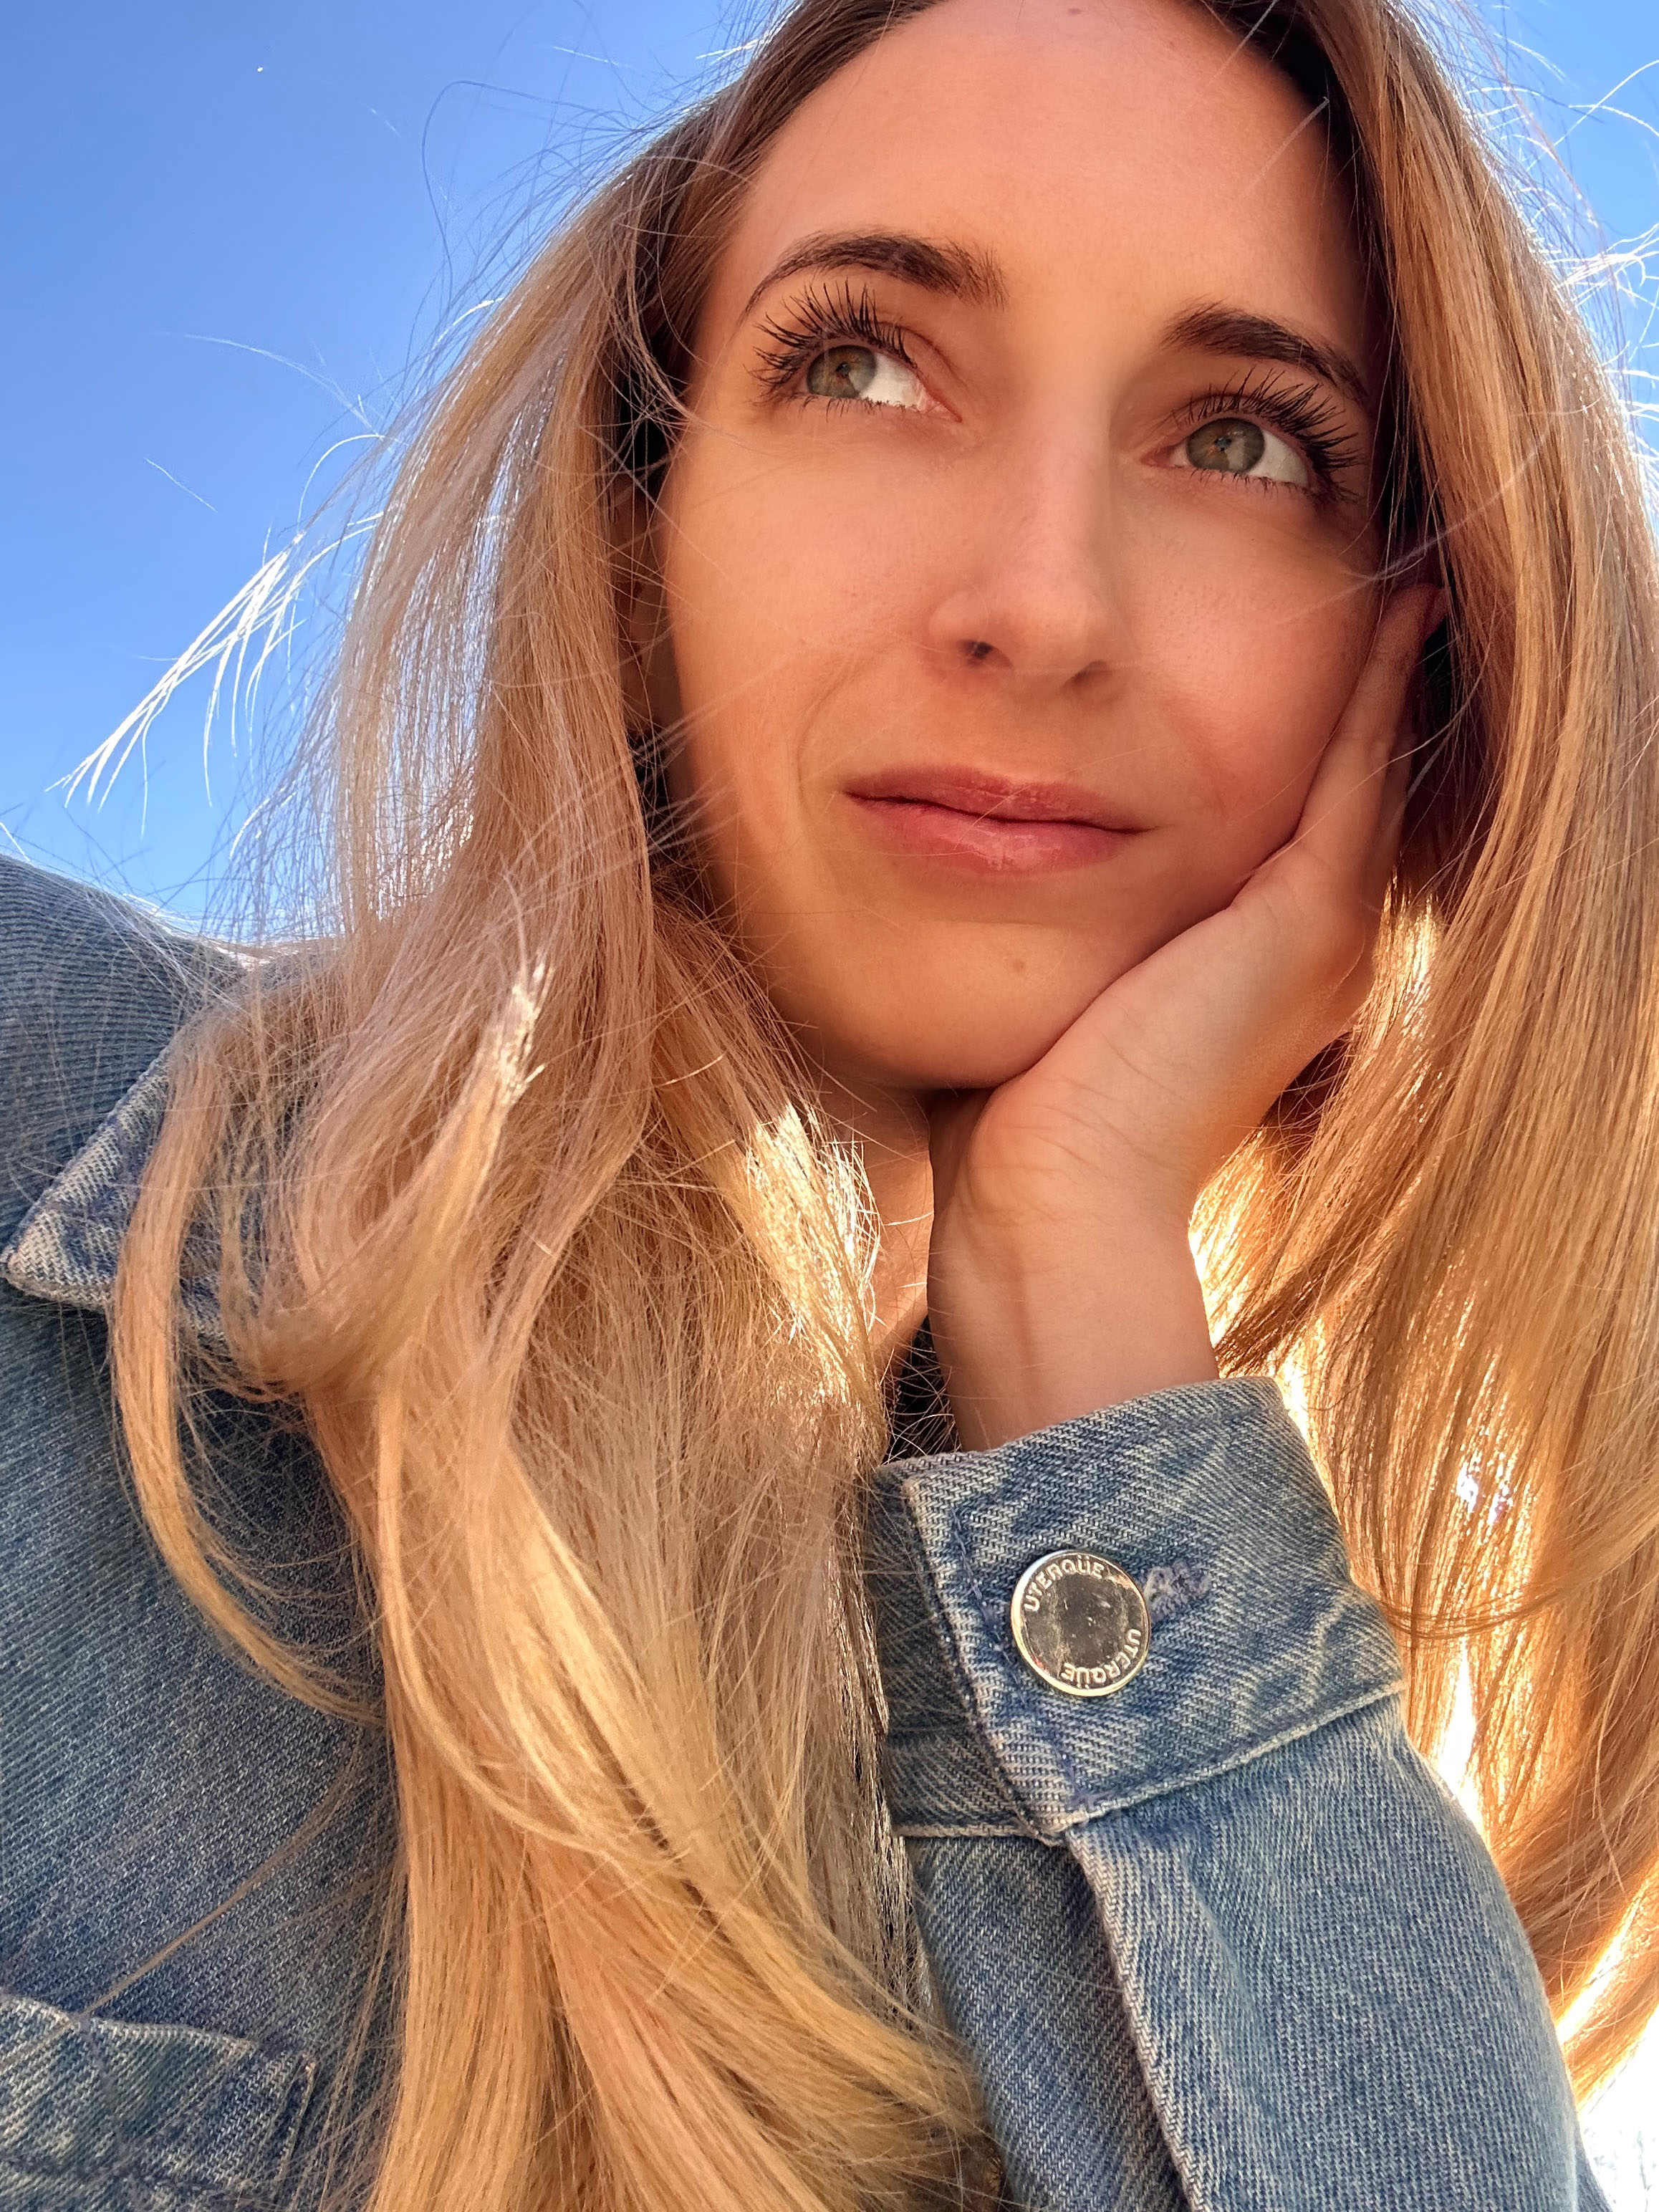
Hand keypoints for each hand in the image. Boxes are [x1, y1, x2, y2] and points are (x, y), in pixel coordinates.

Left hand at [925, 585, 1440, 1448]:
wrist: (1052, 1200)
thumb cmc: (1018, 1112)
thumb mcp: (1053, 983)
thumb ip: (1056, 923)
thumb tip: (980, 859)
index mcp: (1255, 971)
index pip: (1292, 821)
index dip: (1296, 733)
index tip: (1293, 643)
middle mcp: (1313, 952)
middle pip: (1341, 784)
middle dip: (1349, 683)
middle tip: (1373, 579)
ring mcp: (1326, 936)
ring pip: (1369, 767)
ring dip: (1378, 667)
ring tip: (1390, 566)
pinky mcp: (1309, 920)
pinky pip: (1357, 769)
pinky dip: (1378, 687)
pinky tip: (1391, 604)